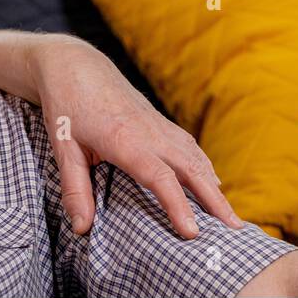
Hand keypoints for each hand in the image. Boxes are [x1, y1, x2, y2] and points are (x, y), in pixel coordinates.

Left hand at [32, 35, 244, 239]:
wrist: (73, 64)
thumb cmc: (66, 105)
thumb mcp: (63, 147)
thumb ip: (75, 188)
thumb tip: (82, 228)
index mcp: (124, 139)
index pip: (159, 177)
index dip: (178, 205)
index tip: (192, 232)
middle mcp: (149, 131)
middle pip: (190, 168)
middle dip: (214, 201)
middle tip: (235, 230)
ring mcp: (157, 124)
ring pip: (194, 156)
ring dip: (214, 186)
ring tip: (231, 216)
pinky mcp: (158, 120)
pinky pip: (189, 145)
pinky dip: (205, 166)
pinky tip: (212, 182)